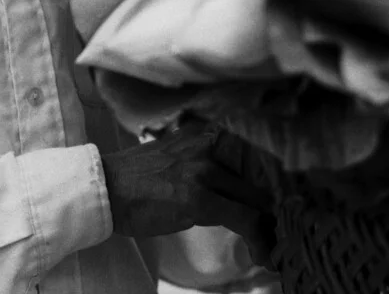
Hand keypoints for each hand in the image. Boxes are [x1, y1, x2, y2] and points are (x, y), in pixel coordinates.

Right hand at [99, 119, 275, 266]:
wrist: (105, 187)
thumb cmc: (138, 178)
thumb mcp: (177, 156)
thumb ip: (206, 160)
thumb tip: (238, 184)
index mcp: (205, 131)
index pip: (257, 150)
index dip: (277, 179)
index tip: (283, 205)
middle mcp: (208, 142)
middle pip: (263, 176)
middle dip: (276, 207)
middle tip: (283, 232)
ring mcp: (204, 168)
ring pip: (259, 199)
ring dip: (272, 228)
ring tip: (275, 249)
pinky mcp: (199, 197)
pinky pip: (246, 220)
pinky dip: (260, 241)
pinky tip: (263, 256)